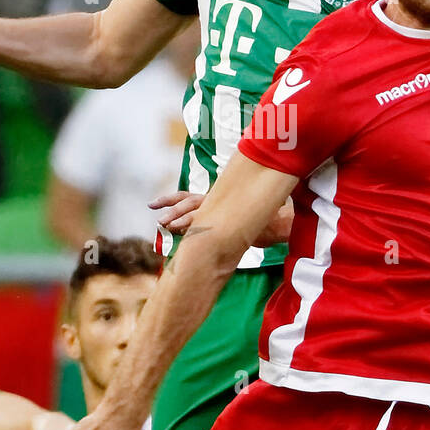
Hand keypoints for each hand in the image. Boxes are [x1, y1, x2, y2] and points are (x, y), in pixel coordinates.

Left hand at [150, 191, 292, 246]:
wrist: (277, 223)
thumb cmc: (253, 221)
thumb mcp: (230, 218)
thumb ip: (215, 219)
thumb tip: (197, 229)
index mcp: (212, 199)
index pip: (187, 197)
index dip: (170, 200)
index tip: (152, 204)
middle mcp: (215, 201)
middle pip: (189, 202)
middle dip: (171, 209)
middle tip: (158, 219)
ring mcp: (223, 210)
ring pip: (198, 211)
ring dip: (182, 219)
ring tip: (166, 225)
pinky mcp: (230, 219)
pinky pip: (211, 222)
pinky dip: (197, 227)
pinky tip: (185, 232)